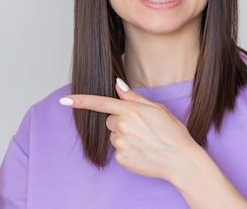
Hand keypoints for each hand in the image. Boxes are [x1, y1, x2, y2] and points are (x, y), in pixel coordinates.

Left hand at [61, 78, 199, 182]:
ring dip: (124, 136)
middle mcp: (123, 126)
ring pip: (114, 135)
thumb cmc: (173, 133)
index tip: (65, 100)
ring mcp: (121, 144)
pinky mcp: (121, 159)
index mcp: (131, 111)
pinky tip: (142, 151)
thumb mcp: (157, 109)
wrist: (181, 161)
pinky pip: (118, 150)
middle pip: (110, 120)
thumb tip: (118, 85)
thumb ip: (134, 97)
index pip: (101, 103)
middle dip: (121, 122)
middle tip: (142, 128)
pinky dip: (127, 150)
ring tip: (145, 141)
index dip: (81, 101)